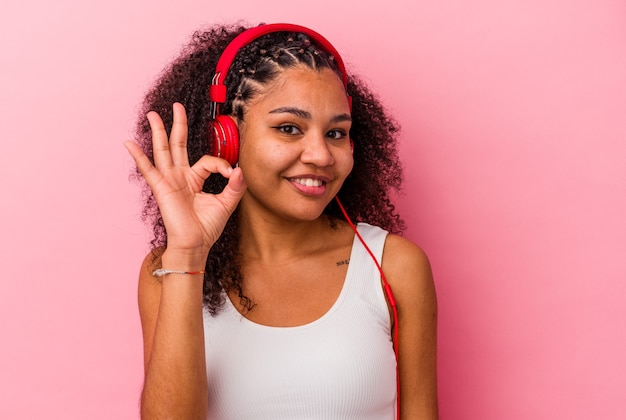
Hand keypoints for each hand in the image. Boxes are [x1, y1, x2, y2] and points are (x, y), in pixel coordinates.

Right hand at [125, 103, 245, 258]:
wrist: (195, 245)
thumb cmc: (207, 228)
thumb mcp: (226, 204)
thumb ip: (235, 186)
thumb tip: (240, 170)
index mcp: (194, 179)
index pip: (208, 160)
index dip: (221, 164)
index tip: (231, 174)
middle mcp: (180, 177)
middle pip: (178, 145)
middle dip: (177, 125)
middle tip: (176, 106)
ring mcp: (169, 181)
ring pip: (163, 151)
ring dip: (158, 132)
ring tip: (153, 114)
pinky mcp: (161, 188)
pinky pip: (148, 170)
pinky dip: (139, 156)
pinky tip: (129, 143)